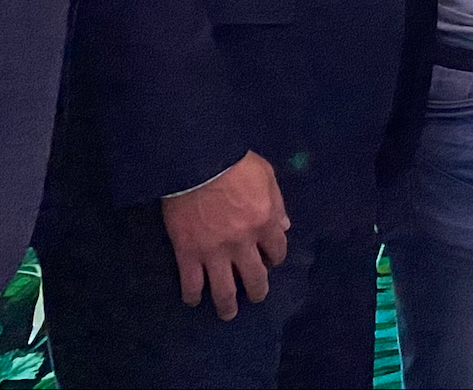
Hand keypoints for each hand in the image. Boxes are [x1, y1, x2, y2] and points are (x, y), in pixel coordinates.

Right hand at [162, 150, 289, 319]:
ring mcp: (214, 252)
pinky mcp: (187, 253)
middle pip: (255, 277)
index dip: (275, 257)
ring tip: (228, 313)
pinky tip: (194, 299)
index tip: (269, 259)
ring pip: (224, 290)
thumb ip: (277, 203)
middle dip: (257, 291)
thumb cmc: (233, 162)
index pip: (277, 251)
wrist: (195, 160)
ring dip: (228, 305)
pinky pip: (191, 283)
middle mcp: (243, 243)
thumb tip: (285, 227)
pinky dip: (192, 295)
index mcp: (264, 222)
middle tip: (255, 296)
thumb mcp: (265, 175)